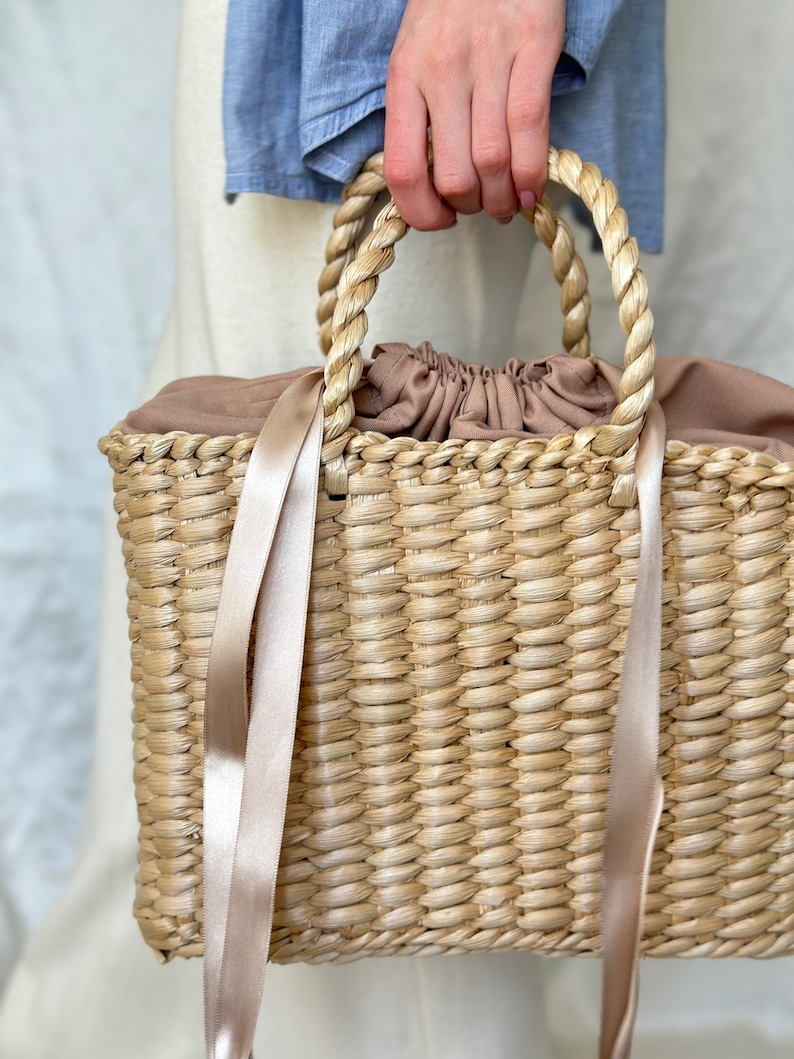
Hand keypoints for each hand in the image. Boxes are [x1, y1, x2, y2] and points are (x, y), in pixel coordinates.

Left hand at [383, 0, 565, 229]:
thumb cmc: (453, 2)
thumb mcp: (417, 54)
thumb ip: (421, 112)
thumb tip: (434, 182)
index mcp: (404, 75)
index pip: (402, 169)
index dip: (421, 213)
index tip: (439, 220)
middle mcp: (442, 69)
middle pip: (453, 176)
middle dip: (470, 208)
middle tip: (481, 206)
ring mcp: (488, 57)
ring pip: (492, 162)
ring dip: (503, 199)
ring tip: (509, 202)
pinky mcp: (533, 45)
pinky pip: (531, 128)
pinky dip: (533, 172)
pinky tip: (533, 189)